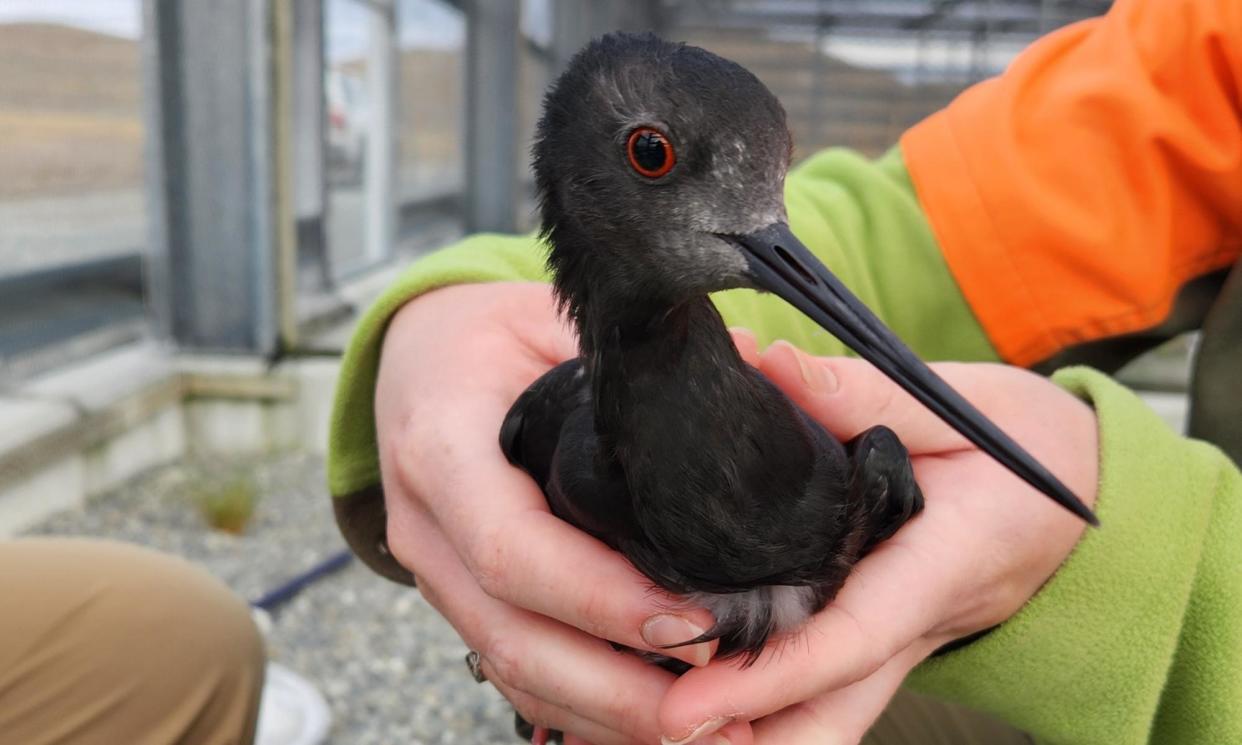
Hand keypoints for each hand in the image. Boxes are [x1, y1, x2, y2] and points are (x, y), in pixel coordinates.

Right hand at [374, 282, 756, 743]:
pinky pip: (512, 672)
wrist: (415, 360)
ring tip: (703, 729)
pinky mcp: (458, 599)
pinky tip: (650, 719)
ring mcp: (435, 573)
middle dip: (617, 690)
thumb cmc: (487, 334)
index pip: (512, 547)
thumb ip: (632, 356)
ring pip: (511, 672)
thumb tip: (758, 367)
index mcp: (440, 446)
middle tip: (718, 706)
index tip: (694, 621)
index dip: (600, 598)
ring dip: (605, 714)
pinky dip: (581, 708)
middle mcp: (426, 526)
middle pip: (512, 637)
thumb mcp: (548, 317)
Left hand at [657, 341, 1099, 744]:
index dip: (764, 680)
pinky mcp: (883, 637)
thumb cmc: (1023, 448)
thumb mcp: (954, 407)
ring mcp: (899, 644)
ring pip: (826, 719)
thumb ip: (859, 392)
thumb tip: (761, 363)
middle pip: (829, 718)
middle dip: (746, 740)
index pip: (844, 642)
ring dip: (753, 734)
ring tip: (663, 721)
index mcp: (935, 572)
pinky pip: (826, 693)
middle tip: (657, 730)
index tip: (686, 703)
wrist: (1081, 496)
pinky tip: (706, 690)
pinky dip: (768, 707)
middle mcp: (913, 627)